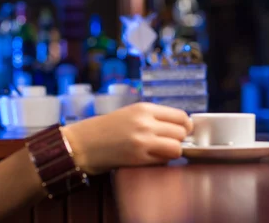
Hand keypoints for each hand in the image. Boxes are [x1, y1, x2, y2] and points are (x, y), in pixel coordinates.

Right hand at [61, 103, 192, 174]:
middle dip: (179, 139)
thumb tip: (180, 127)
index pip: (181, 116)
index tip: (181, 131)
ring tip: (161, 151)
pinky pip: (164, 161)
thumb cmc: (105, 129)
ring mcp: (143, 141)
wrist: (83, 144)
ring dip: (173, 151)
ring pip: (177, 148)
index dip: (185, 126)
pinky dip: (162, 161)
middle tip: (168, 142)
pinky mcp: (139, 158)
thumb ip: (153, 117)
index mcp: (144, 108)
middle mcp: (145, 122)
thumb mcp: (130, 113)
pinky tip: (150, 158)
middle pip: (182, 132)